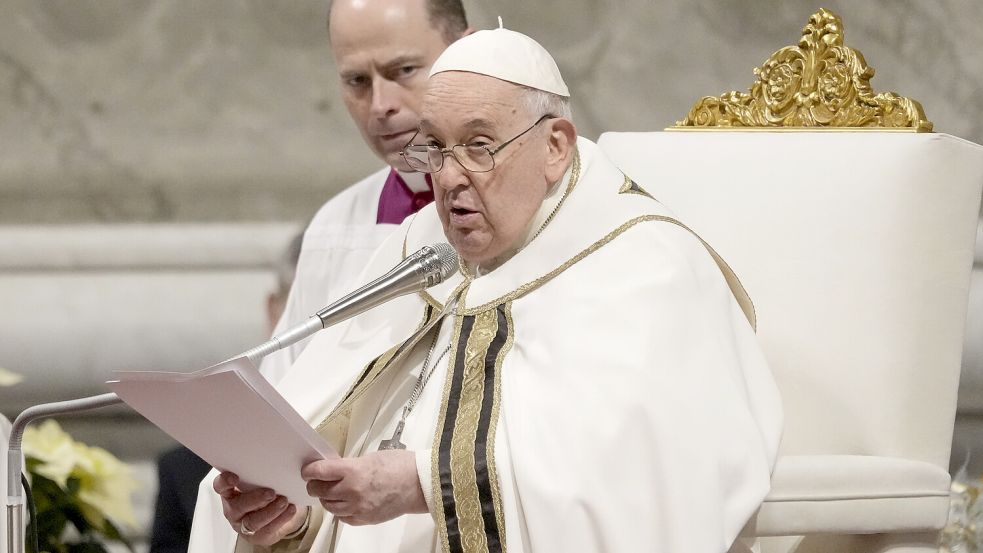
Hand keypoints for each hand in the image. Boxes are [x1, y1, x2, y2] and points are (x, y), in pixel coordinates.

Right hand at [213, 471, 307, 544]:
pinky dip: (281, 519)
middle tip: (271, 493)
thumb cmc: (267, 490)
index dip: (224, 482)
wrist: (280, 513)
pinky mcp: (258, 535)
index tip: (234, 477)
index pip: (221, 487)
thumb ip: (262, 471)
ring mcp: (244, 524)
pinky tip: (290, 509)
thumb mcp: (262, 479)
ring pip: (253, 521)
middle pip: (238, 506)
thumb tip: (277, 457)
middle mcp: (234, 509)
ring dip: (270, 511)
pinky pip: (267, 529)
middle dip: (255, 499)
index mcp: (231, 492)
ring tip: (284, 501)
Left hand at [302, 450, 426, 525]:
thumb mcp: (371, 457)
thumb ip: (351, 465)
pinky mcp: (365, 519)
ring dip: (327, 498)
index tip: (307, 470)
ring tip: (332, 492)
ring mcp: (358, 507)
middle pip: (320, 491)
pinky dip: (340, 510)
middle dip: (315, 485)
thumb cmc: (401, 467)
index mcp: (353, 471)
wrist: (420, 484)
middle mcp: (352, 491)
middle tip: (317, 480)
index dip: (309, 470)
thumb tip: (336, 470)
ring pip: (329, 506)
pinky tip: (345, 502)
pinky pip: (343, 517)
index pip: (320, 472)